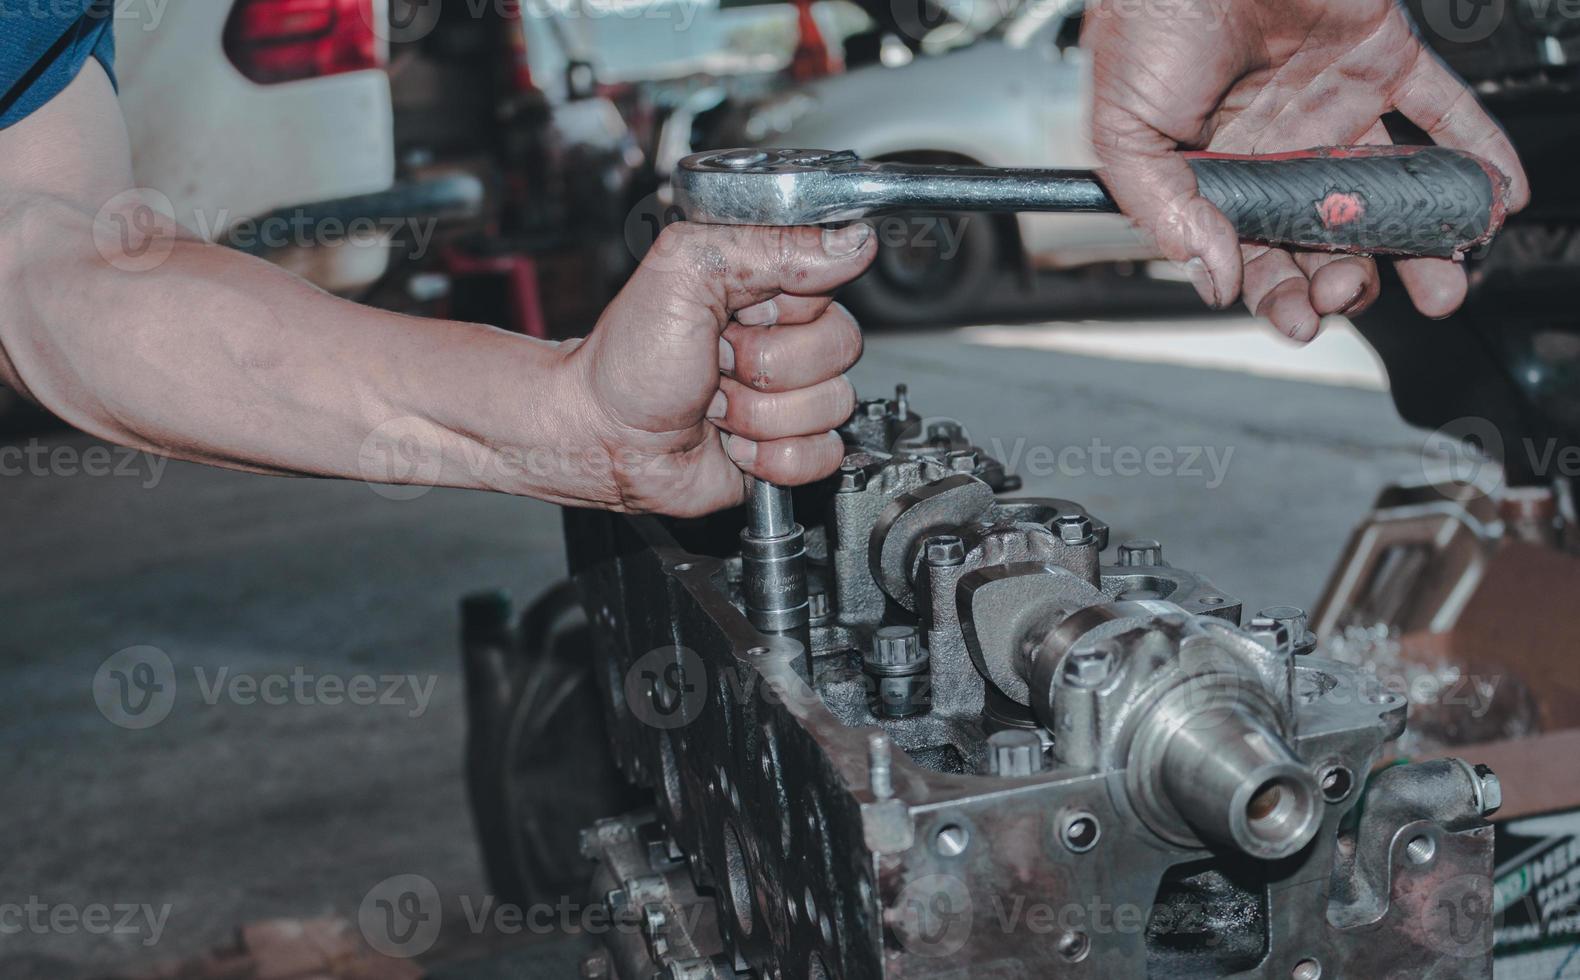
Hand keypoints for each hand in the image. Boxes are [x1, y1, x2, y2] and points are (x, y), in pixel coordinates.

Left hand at [559, 221, 874, 515]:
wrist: (603, 438)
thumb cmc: (628, 359)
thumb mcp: (687, 270)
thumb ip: (772, 243)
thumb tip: (853, 241)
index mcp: (769, 285)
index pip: (832, 284)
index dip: (786, 308)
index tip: (738, 313)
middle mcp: (787, 337)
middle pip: (840, 347)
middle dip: (766, 365)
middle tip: (717, 363)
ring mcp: (791, 396)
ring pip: (832, 405)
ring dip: (760, 414)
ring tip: (715, 405)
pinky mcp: (790, 448)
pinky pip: (824, 454)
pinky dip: (774, 457)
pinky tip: (735, 444)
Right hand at [1084, 0, 1528, 339]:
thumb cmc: (1149, 19)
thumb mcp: (1124, 129)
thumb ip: (1161, 210)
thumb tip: (1212, 277)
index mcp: (1215, 167)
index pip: (1254, 249)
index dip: (1277, 292)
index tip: (1299, 320)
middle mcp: (1278, 142)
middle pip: (1325, 231)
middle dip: (1346, 278)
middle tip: (1352, 294)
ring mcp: (1333, 102)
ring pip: (1386, 185)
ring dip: (1421, 238)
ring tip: (1446, 278)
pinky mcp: (1383, 56)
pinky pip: (1441, 108)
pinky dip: (1474, 150)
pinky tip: (1493, 194)